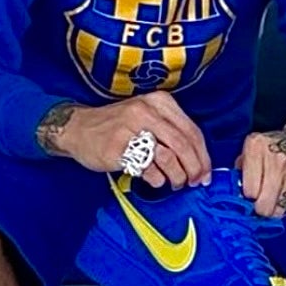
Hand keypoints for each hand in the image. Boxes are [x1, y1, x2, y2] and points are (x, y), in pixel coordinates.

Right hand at [44, 93, 211, 188]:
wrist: (78, 128)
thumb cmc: (118, 126)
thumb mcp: (147, 117)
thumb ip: (172, 132)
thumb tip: (200, 161)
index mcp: (159, 101)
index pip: (192, 130)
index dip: (203, 156)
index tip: (206, 173)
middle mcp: (146, 110)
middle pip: (183, 144)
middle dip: (195, 168)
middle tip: (196, 182)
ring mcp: (131, 128)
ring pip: (168, 157)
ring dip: (177, 176)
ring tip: (175, 183)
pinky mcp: (118, 147)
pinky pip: (147, 168)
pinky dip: (157, 179)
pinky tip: (156, 181)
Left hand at [238, 116, 285, 217]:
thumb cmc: (278, 147)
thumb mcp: (254, 148)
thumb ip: (242, 169)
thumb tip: (235, 194)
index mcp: (257, 147)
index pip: (248, 191)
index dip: (248, 196)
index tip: (251, 194)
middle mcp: (277, 160)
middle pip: (262, 204)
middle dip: (260, 205)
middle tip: (262, 199)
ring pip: (276, 210)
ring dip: (274, 206)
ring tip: (276, 194)